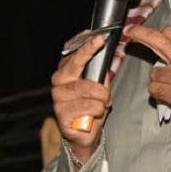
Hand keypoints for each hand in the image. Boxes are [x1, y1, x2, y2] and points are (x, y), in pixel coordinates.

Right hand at [52, 32, 111, 162]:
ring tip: (100, 106)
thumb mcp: (99, 86)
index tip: (99, 38)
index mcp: (66, 71)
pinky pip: (91, 106)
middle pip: (77, 67)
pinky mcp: (61, 113)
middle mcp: (59, 81)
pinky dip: (99, 111)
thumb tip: (112, 54)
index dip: (85, 44)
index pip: (73, 52)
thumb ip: (101, 71)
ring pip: (91, 90)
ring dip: (102, 100)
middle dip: (97, 76)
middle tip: (106, 90)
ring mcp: (58, 97)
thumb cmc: (91, 106)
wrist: (85, 133)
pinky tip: (93, 116)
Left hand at [123, 24, 170, 130]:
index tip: (152, 34)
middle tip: (131, 33)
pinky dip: (159, 92)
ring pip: (154, 72)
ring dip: (159, 78)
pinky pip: (154, 89)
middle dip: (140, 34)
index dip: (161, 34)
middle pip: (155, 40)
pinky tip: (170, 94)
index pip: (169, 32)